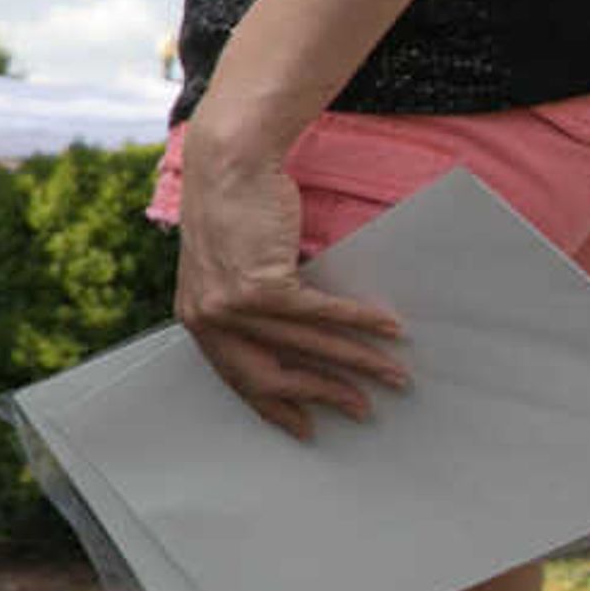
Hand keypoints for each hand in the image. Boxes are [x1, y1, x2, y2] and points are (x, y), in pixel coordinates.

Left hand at [170, 123, 408, 438]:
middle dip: (321, 395)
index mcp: (196, 319)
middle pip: (271, 376)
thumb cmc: (235, 210)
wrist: (229, 163)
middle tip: (361, 409)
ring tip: (393, 374)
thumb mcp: (228, 269)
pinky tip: (388, 328)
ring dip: (356, 362)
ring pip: (305, 346)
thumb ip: (248, 308)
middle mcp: (207, 319)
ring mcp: (232, 304)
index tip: (305, 427)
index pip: (239, 378)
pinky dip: (358, 321)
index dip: (275, 406)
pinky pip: (320, 314)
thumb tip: (298, 347)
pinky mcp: (261, 285)